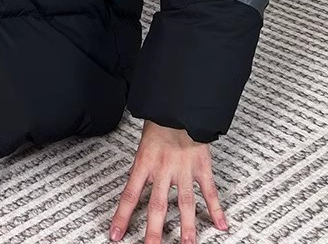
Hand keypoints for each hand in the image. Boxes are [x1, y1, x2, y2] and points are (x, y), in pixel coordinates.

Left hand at [109, 120, 229, 242]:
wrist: (176, 106)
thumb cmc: (158, 124)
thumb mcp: (142, 146)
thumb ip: (141, 169)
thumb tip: (134, 189)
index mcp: (144, 163)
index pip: (130, 195)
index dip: (122, 216)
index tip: (115, 234)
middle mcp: (162, 169)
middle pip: (157, 206)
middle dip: (154, 231)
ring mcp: (183, 169)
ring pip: (184, 203)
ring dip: (187, 227)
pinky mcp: (201, 166)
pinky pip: (209, 191)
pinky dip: (216, 209)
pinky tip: (221, 224)